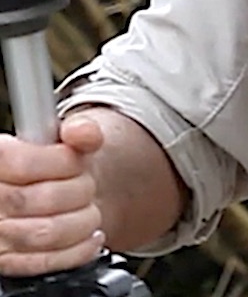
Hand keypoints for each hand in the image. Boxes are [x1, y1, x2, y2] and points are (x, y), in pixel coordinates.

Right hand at [0, 118, 105, 276]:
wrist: (52, 191)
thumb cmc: (54, 164)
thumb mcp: (66, 138)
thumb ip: (79, 130)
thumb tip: (84, 133)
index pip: (25, 164)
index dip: (62, 162)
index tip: (78, 161)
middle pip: (40, 199)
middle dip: (79, 190)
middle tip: (88, 184)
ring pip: (46, 234)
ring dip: (82, 220)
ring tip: (90, 208)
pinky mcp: (10, 263)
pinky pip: (46, 262)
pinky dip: (79, 249)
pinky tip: (92, 234)